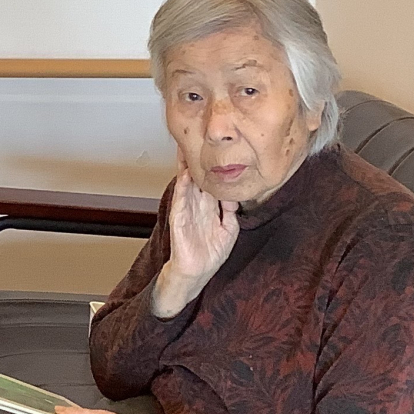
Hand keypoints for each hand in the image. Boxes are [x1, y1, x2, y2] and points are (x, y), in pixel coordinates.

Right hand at [151, 151, 238, 316]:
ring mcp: (187, 211)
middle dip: (195, 160)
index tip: (214, 151)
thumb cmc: (210, 255)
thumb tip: (234, 196)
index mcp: (209, 208)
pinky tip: (185, 174)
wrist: (197, 273)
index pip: (209, 181)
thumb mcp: (229, 230)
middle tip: (196, 140)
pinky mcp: (179, 219)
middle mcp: (197, 206)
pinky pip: (181, 199)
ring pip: (187, 183)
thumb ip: (231, 212)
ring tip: (186, 149)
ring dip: (186, 167)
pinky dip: (183, 186)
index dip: (211, 167)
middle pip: (196, 177)